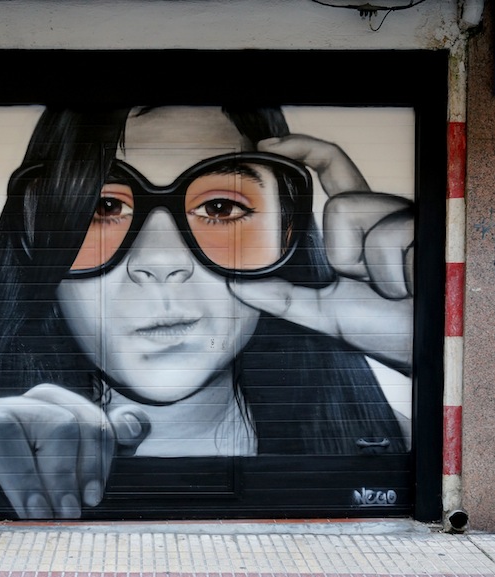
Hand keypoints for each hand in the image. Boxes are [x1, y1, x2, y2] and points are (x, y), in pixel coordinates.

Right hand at [0, 383, 149, 518]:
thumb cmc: (41, 474)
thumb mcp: (79, 458)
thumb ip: (109, 438)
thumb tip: (136, 427)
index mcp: (55, 405)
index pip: (89, 422)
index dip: (96, 462)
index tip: (92, 498)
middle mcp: (21, 406)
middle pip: (56, 425)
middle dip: (64, 474)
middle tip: (66, 514)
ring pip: (3, 429)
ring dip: (22, 476)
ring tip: (33, 512)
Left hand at [230, 135, 413, 368]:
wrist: (417, 346)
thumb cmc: (378, 326)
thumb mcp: (322, 310)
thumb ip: (280, 297)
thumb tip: (237, 285)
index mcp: (356, 222)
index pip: (331, 167)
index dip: (303, 147)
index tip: (267, 145)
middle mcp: (381, 212)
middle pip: (342, 202)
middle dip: (345, 253)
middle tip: (366, 284)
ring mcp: (406, 218)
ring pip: (359, 217)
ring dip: (369, 267)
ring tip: (390, 288)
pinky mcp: (424, 229)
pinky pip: (386, 240)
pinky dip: (390, 275)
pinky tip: (408, 287)